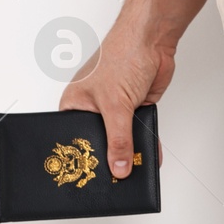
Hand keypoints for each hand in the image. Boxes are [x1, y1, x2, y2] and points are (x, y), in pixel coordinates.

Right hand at [58, 0, 210, 176]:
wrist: (152, 40)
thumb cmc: (121, 56)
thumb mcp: (115, 105)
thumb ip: (118, 139)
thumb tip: (118, 167)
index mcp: (74, 104)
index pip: (72, 138)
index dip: (80, 158)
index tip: (87, 179)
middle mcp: (92, 107)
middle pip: (99, 141)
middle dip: (108, 159)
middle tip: (113, 183)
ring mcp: (116, 108)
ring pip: (121, 138)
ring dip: (129, 153)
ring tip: (133, 176)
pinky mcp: (136, 108)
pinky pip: (139, 132)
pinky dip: (144, 143)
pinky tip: (149, 159)